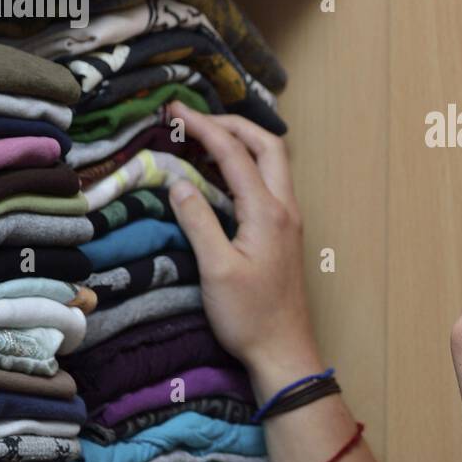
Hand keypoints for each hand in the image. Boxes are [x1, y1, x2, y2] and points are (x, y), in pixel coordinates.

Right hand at [164, 100, 318, 388]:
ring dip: (240, 144)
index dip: (203, 127)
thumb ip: (198, 221)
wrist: (284, 350)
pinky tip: (218, 175)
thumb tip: (178, 181)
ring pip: (271, 164)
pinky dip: (244, 167)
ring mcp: (288, 220)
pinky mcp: (283, 232)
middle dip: (231, 124)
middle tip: (194, 119)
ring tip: (202, 138)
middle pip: (266, 145)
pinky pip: (267, 184)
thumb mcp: (216, 269)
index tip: (173, 111)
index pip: (234, 153)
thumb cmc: (249, 316)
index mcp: (268, 212)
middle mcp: (284, 208)